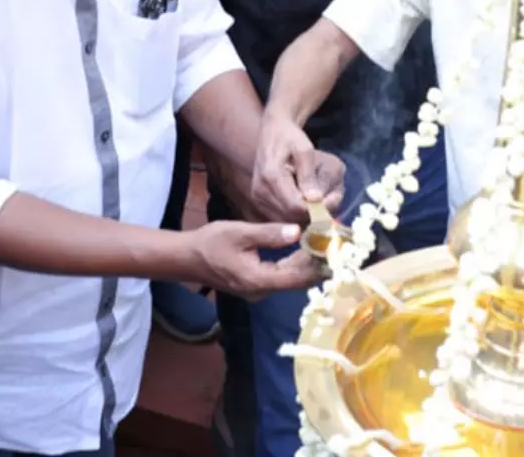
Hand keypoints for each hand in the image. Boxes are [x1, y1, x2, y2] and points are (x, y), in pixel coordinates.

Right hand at [185, 221, 323, 298]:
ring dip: (308, 263)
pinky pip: (283, 277)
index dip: (317, 263)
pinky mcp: (257, 286)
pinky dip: (296, 264)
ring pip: (292, 279)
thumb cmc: (210, 243)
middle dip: (317, 262)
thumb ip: (269, 234)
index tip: (334, 247)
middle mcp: (262, 291)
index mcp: (258, 280)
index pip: (297, 276)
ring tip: (326, 244)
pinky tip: (306, 249)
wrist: (187, 258)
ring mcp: (259, 291)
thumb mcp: (239, 232)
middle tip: (336, 243)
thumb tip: (297, 232)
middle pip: (298, 280)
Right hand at [254, 114, 346, 222]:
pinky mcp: (258, 200)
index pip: (294, 206)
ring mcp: (257, 197)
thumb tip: (316, 199)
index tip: (330, 203)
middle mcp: (260, 190)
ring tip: (319, 202)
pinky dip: (294, 214)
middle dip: (311, 214)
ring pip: (284, 219)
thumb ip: (308, 175)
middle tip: (329, 203)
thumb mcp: (304, 150)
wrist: (273, 132)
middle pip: (289, 216)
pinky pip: (278, 216)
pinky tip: (306, 203)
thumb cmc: (290, 137)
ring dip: (303, 216)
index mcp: (271, 176)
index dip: (314, 210)